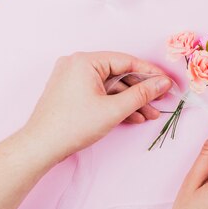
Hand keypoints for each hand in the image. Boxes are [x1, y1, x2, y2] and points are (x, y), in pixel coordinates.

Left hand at [23, 52, 171, 161]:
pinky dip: (115, 104)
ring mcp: (73, 78)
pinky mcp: (71, 91)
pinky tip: (132, 116)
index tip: (167, 83)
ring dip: (130, 100)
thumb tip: (162, 83)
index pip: (126, 61)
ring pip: (111, 86)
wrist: (40, 147)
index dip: (150, 73)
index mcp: (85, 61)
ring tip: (150, 115)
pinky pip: (100, 92)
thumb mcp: (114, 109)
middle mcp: (77, 64)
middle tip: (160, 101)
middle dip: (141, 91)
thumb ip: (142, 94)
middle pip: (119, 74)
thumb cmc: (72, 126)